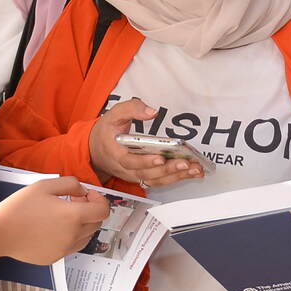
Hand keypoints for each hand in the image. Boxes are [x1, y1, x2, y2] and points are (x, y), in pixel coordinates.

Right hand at [0, 176, 109, 264]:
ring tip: (64, 215)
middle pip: (96, 224)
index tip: (87, 195)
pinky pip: (72, 246)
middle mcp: (73, 235)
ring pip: (86, 236)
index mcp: (74, 216)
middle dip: (91, 211)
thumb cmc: (20, 206)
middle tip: (74, 202)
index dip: (100, 200)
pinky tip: (54, 228)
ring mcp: (65, 249)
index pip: (103, 211)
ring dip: (83, 225)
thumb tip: (83, 192)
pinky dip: (71, 236)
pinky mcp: (55, 258)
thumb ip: (71, 184)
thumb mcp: (46, 185)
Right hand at [88, 98, 206, 187]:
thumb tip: (152, 112)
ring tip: (195, 169)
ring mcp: (134, 175)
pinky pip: (159, 181)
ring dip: (176, 176)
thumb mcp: (114, 114)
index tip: (160, 157)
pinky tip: (191, 173)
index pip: (130, 161)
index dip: (145, 161)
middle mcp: (125, 169)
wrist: (95, 149)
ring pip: (156, 180)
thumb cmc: (106, 132)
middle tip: (186, 163)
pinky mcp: (143, 177)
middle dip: (168, 170)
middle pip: (147, 174)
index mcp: (116, 153)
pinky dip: (176, 178)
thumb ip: (132, 109)